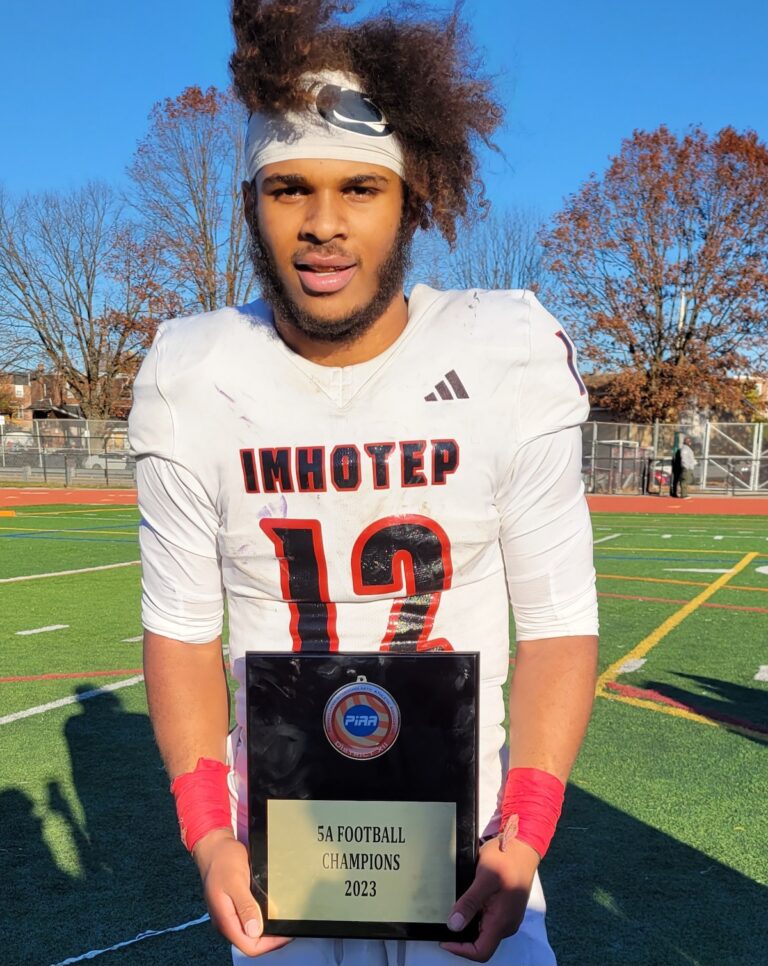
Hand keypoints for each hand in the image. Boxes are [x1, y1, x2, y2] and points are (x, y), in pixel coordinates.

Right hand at [193, 829, 291, 956]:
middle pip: (251, 942)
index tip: (285, 933)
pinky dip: (262, 917)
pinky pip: (250, 918)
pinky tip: (271, 910)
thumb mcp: (236, 882)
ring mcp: (230, 914)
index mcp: (225, 920)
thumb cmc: (222, 860)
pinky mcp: (235, 905)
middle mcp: (227, 921)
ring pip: (251, 931)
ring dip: (267, 928)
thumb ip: (245, 907)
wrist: (214, 847)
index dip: (270, 944)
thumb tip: (254, 930)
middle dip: (271, 938)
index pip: (249, 946)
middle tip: (288, 926)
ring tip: (282, 919)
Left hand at [440, 835, 539, 962]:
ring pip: (485, 933)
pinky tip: (468, 904)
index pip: (481, 952)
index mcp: (502, 921)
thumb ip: (470, 903)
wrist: (523, 846)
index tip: (444, 938)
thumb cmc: (506, 859)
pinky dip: (476, 918)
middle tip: (446, 924)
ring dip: (469, 927)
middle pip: (482, 945)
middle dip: (462, 939)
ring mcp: (508, 917)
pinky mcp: (507, 908)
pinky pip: (490, 921)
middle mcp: (507, 924)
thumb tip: (454, 926)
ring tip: (454, 912)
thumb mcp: (484, 878)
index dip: (460, 950)